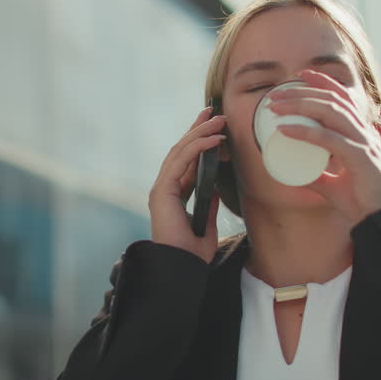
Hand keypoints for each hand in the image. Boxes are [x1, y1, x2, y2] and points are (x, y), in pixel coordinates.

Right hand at [148, 107, 225, 262]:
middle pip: (180, 150)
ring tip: (219, 120)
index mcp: (173, 195)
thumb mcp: (206, 222)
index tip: (214, 126)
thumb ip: (208, 204)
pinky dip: (197, 148)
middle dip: (197, 129)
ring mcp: (161, 188)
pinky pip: (181, 162)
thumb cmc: (193, 252)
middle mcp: (164, 188)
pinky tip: (213, 140)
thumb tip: (216, 187)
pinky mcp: (162, 191)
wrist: (183, 267)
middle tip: (215, 111)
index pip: (185, 160)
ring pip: (180, 151)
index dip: (198, 140)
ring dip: (200, 133)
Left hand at [264, 69, 380, 222]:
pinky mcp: (360, 158)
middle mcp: (363, 133)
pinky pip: (329, 139)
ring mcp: (362, 143)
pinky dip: (305, 132)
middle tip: (274, 96)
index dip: (323, 83)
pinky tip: (285, 130)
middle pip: (331, 101)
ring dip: (299, 105)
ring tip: (275, 107)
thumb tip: (297, 175)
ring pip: (330, 113)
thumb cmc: (364, 202)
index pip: (342, 99)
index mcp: (360, 135)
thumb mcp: (335, 187)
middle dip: (302, 93)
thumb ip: (319, 178)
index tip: (300, 75)